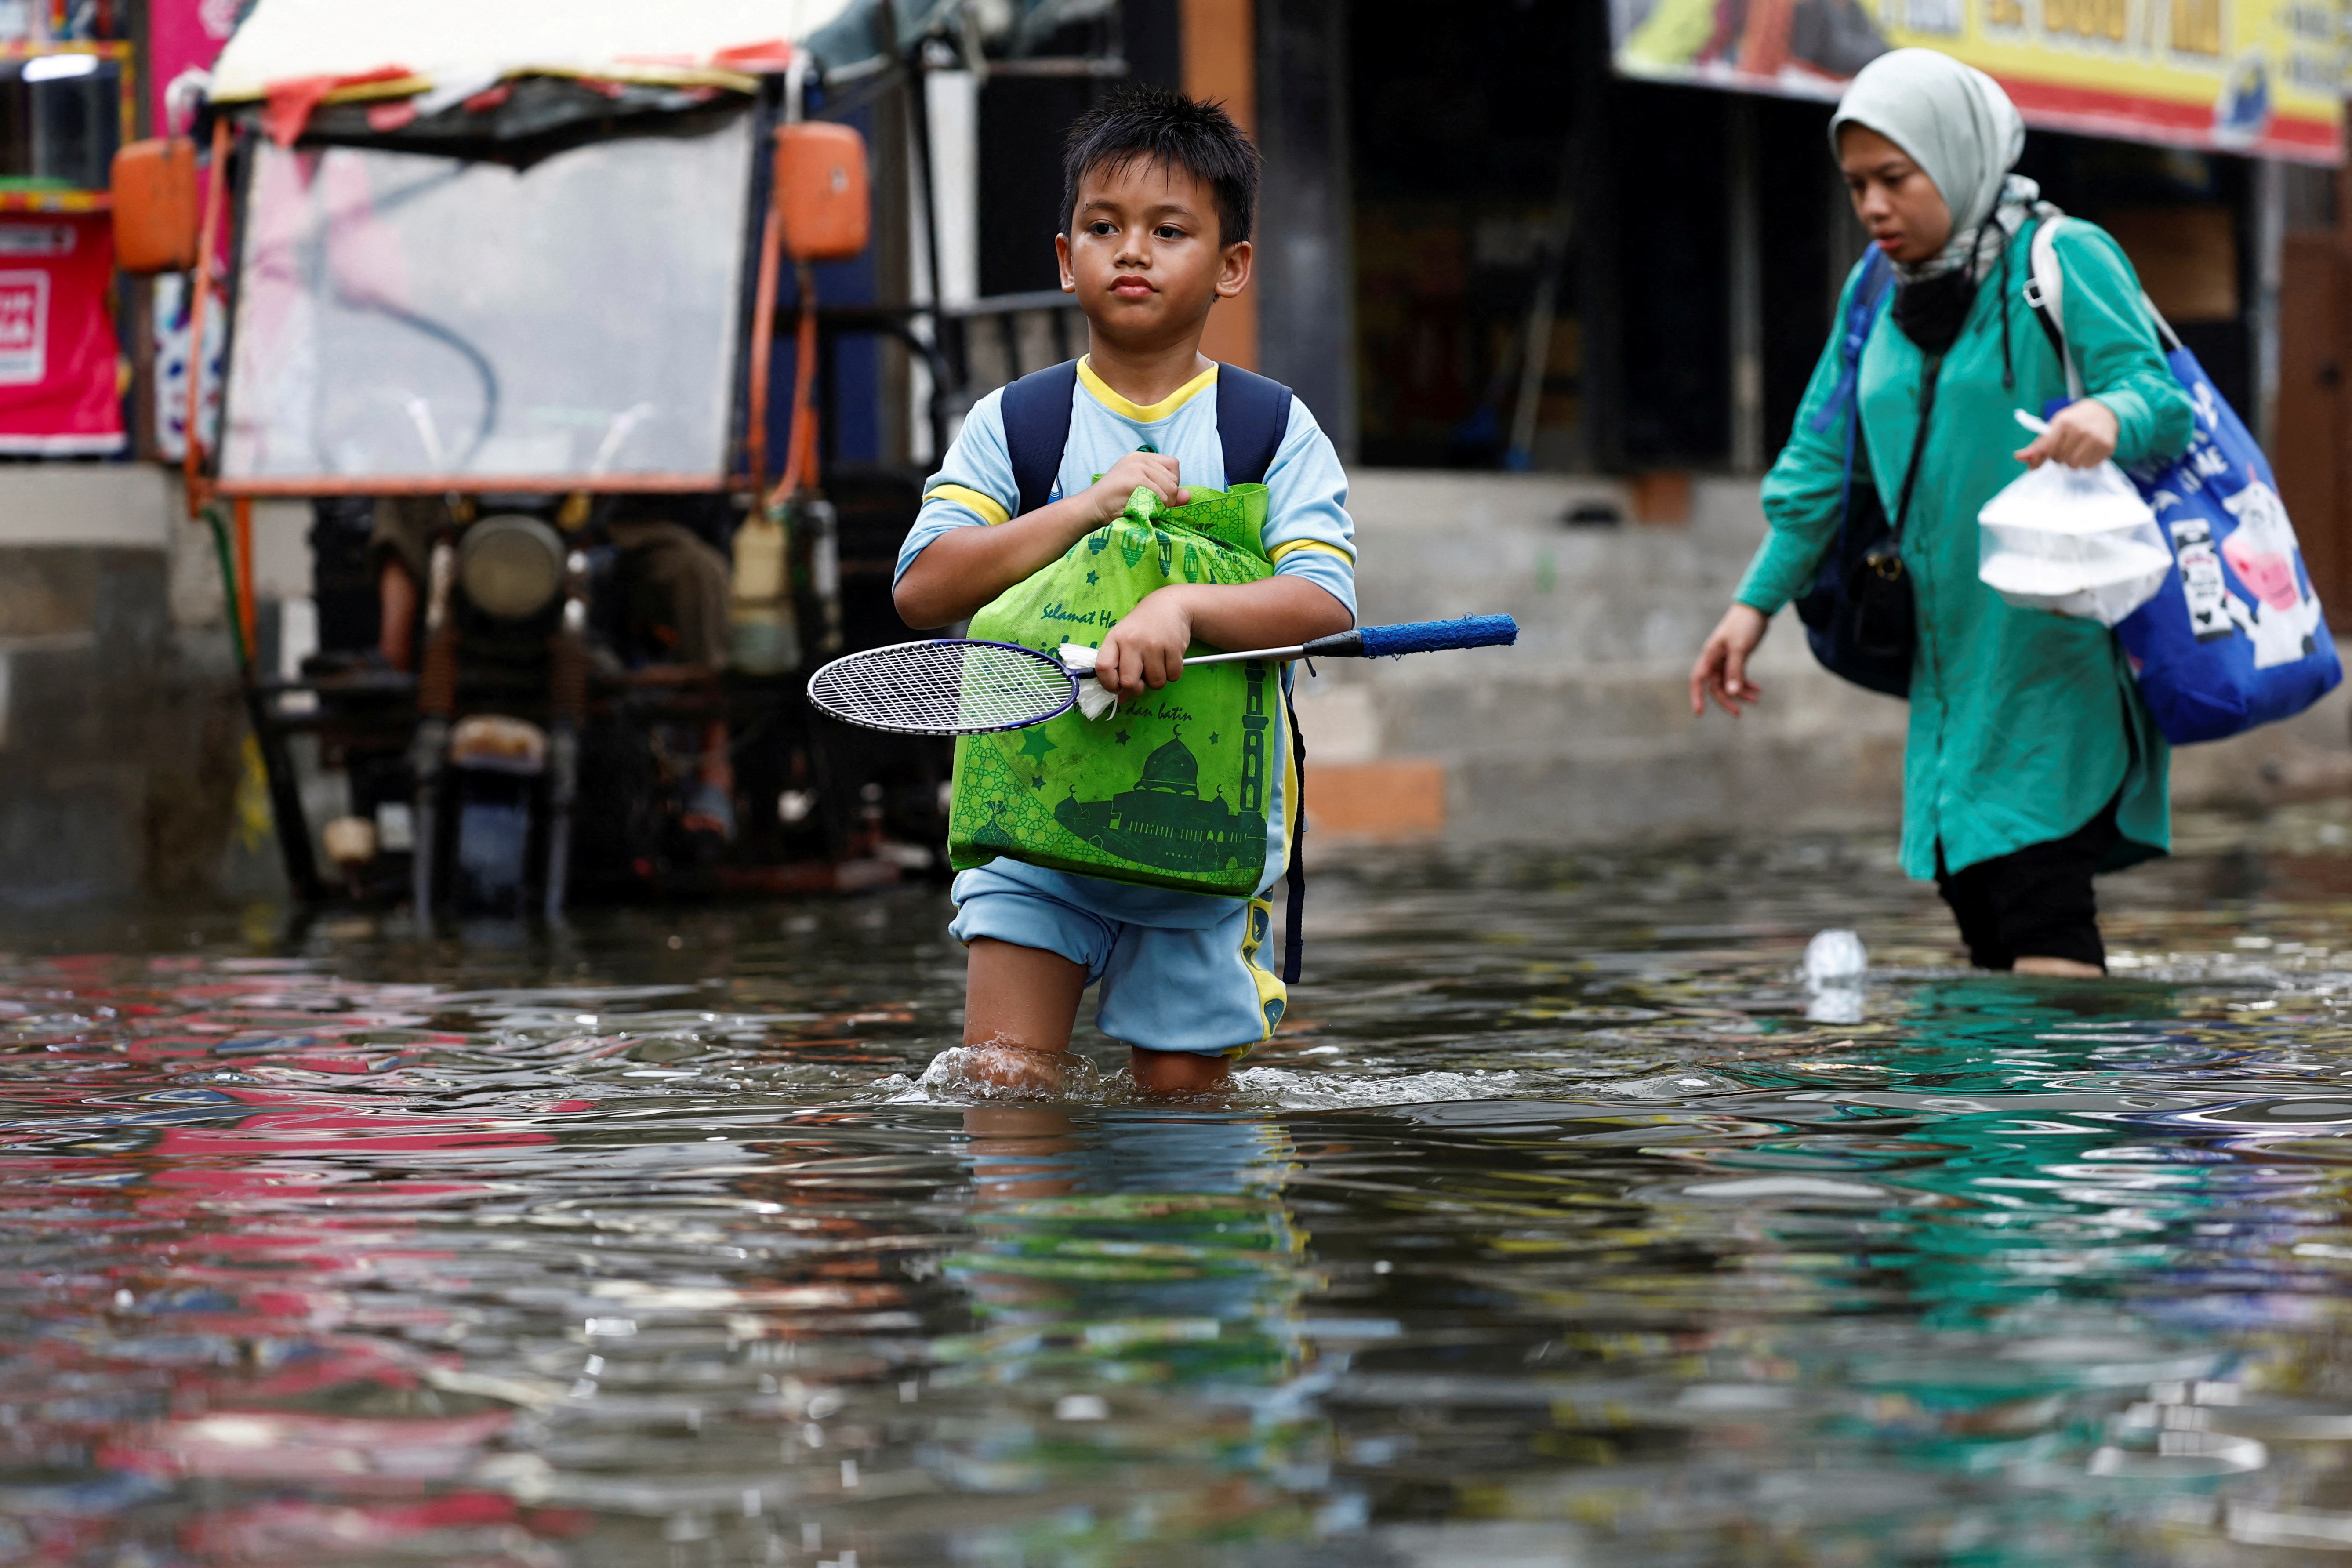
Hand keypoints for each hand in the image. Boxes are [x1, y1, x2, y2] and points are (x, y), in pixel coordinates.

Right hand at [1082, 451, 1188, 523]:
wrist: (1091, 508)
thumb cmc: (1115, 503)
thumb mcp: (1143, 493)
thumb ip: (1165, 491)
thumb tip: (1188, 495)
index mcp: (1141, 458)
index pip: (1173, 465)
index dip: (1173, 483)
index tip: (1162, 496)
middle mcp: (1140, 458)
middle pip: (1174, 477)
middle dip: (1170, 496)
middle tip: (1155, 507)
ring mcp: (1136, 467)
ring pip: (1170, 487)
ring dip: (1164, 504)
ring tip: (1149, 509)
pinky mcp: (1134, 479)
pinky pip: (1159, 495)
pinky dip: (1157, 506)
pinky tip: (1144, 509)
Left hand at [1094, 588, 1191, 699]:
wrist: (1168, 606)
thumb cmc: (1141, 628)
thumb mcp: (1124, 640)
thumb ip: (1119, 667)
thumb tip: (1121, 699)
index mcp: (1114, 639)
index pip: (1103, 668)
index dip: (1108, 684)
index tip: (1117, 687)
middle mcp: (1132, 641)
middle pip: (1129, 682)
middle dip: (1136, 689)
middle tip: (1141, 682)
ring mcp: (1154, 644)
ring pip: (1155, 683)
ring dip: (1157, 680)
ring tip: (1156, 665)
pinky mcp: (1174, 647)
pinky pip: (1173, 676)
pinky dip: (1172, 674)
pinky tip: (1168, 660)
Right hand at [1690, 602, 1768, 717]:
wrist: (1756, 608)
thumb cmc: (1744, 625)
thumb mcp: (1740, 648)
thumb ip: (1735, 670)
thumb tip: (1731, 692)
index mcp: (1710, 655)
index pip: (1698, 680)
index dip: (1697, 696)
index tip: (1699, 712)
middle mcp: (1715, 659)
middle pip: (1716, 685)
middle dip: (1726, 700)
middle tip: (1738, 713)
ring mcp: (1725, 659)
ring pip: (1729, 682)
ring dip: (1740, 692)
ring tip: (1756, 700)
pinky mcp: (1737, 657)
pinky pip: (1738, 676)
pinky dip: (1746, 683)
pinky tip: (1757, 689)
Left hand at [2014, 398, 2118, 469]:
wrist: (2104, 412)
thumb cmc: (2074, 421)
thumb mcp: (2054, 427)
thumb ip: (2037, 445)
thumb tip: (2018, 457)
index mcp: (2063, 422)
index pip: (2046, 448)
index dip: (2045, 454)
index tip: (2049, 450)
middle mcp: (2080, 429)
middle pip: (2059, 460)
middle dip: (2060, 456)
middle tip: (2067, 445)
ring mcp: (2094, 438)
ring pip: (2073, 465)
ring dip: (2072, 461)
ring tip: (2077, 449)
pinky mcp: (2106, 447)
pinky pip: (2088, 466)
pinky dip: (2086, 462)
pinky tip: (2089, 450)